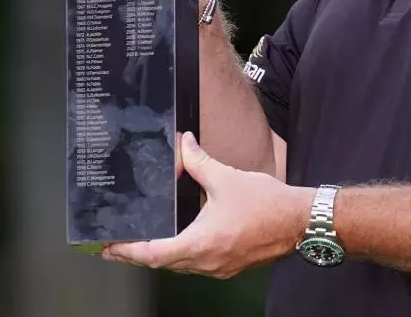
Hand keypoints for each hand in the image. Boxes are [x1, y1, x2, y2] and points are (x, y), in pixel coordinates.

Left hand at [103, 133, 311, 277]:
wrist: (299, 220)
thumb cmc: (266, 203)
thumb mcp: (226, 178)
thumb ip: (199, 162)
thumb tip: (183, 143)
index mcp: (200, 243)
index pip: (153, 253)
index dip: (128, 251)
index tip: (110, 248)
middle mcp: (207, 262)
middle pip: (163, 264)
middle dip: (139, 255)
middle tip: (119, 246)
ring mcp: (219, 267)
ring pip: (181, 266)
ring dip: (162, 256)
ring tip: (145, 243)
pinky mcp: (231, 265)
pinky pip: (198, 264)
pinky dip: (183, 255)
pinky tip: (182, 240)